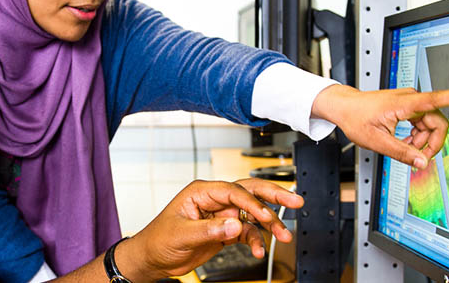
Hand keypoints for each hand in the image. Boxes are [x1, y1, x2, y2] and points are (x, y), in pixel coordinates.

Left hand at [117, 178, 302, 280]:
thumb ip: (210, 229)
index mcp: (201, 192)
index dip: (251, 202)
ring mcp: (221, 214)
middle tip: (295, 201)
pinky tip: (259, 250)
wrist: (153, 258)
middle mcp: (214, 200)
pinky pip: (247, 232)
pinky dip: (255, 240)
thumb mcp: (182, 234)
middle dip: (273, 196)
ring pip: (252, 213)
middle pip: (249, 192)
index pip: (233, 191)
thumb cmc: (159, 239)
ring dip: (269, 224)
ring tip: (284, 235)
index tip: (264, 216)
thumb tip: (235, 225)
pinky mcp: (224, 230)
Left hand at [312, 85, 448, 168]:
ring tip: (405, 148)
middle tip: (418, 156)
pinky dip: (417, 134)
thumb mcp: (377, 141)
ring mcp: (409, 101)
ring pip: (430, 123)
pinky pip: (422, 122)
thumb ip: (402, 153)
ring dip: (423, 139)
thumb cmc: (355, 118)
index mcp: (404, 104)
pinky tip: (406, 142)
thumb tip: (422, 162)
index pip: (436, 99)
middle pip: (437, 121)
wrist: (344, 106)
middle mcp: (410, 98)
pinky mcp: (408, 105)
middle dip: (432, 141)